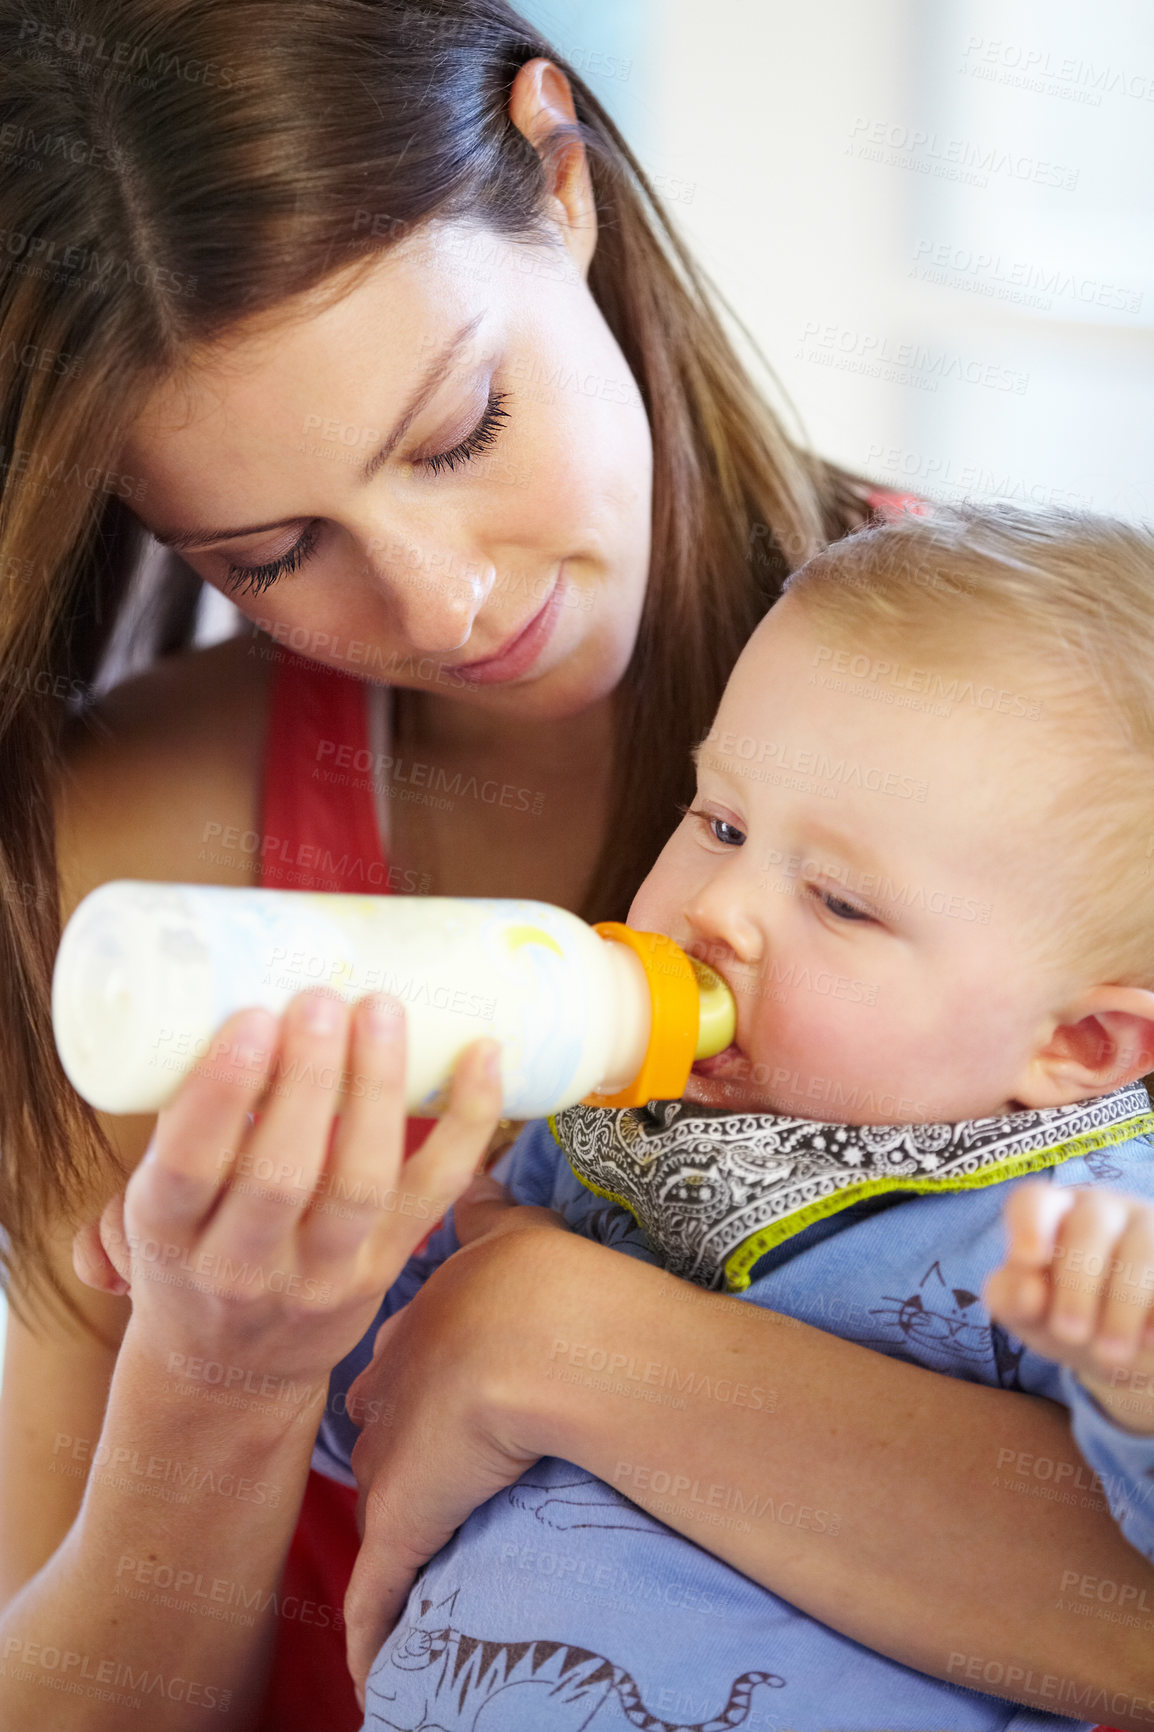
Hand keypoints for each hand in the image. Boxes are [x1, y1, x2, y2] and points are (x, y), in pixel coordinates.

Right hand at [72, 990, 502, 1398]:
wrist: (231, 1368)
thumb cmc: (192, 1248)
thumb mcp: (161, 1199)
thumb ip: (191, 1119)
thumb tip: (233, 987)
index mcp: (169, 1237)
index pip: (188, 1167)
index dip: (223, 1092)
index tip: (253, 1017)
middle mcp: (242, 1267)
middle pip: (281, 1175)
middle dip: (309, 1080)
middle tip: (323, 999)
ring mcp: (322, 1274)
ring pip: (359, 1182)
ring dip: (378, 1088)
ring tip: (381, 1010)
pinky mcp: (386, 1267)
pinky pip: (436, 1191)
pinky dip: (467, 1122)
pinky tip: (484, 1054)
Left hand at [343, 1203, 565, 1701]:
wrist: (544, 1335)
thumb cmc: (543, 1280)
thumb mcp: (513, 1232)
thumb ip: (490, 1209)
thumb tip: (475, 1170)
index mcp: (417, 1330)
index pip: (391, 1367)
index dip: (400, 1386)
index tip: (405, 1400)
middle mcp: (392, 1395)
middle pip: (376, 1436)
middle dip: (384, 1457)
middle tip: (400, 1482)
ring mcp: (393, 1463)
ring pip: (376, 1512)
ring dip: (383, 1543)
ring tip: (390, 1577)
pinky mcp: (403, 1524)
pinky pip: (380, 1593)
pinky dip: (372, 1633)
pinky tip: (367, 1669)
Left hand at [984, 1181, 1153, 1433]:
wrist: (1119, 1346)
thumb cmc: (1060, 1314)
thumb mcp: (1026, 1313)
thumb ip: (1010, 1298)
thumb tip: (1029, 1291)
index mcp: (1050, 1213)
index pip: (1034, 1200)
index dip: (1029, 1224)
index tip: (1028, 1259)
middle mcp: (1099, 1210)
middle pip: (1089, 1227)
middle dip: (1077, 1285)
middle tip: (1070, 1334)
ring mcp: (1147, 1227)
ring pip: (1141, 1250)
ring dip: (1123, 1305)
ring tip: (1110, 1353)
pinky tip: (1148, 1339)